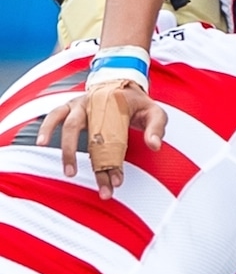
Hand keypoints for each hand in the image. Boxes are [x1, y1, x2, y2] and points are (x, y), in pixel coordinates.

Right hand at [37, 83, 166, 197]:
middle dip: (97, 165)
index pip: (116, 138)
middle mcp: (97, 104)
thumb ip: (157, 127)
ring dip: (68, 149)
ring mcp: (80, 104)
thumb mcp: (155, 112)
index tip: (117, 182)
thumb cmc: (138, 103)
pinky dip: (46, 128)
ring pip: (69, 125)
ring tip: (69, 172)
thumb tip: (155, 145)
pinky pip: (54, 116)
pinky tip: (41, 143)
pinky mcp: (69, 107)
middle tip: (103, 188)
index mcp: (118, 106)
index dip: (116, 162)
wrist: (122, 84)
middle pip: (93, 137)